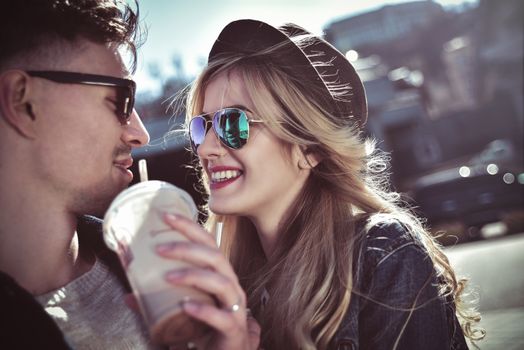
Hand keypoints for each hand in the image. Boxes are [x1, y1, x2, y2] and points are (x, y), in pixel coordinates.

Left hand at [157, 213, 259, 349]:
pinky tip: (185, 306)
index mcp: (219, 275)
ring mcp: (235, 306)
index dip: (189, 227)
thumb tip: (128, 296)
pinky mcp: (234, 329)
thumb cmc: (207, 328)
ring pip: (221, 282)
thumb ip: (157, 304)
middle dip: (188, 248)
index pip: (207, 243)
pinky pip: (222, 317)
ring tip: (168, 276)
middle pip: (215, 256)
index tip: (165, 216)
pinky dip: (204, 310)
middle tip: (159, 248)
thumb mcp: (181, 311)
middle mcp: (230, 285)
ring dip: (193, 275)